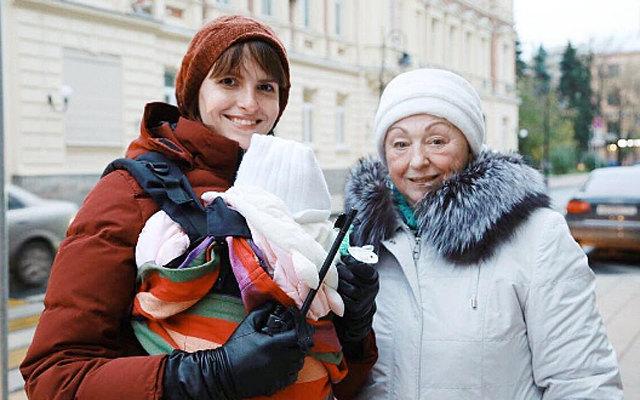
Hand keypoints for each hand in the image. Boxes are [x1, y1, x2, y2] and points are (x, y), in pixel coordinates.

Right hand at [163, 302, 313, 399]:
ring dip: (296, 358)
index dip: (300, 331)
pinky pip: (291, 378)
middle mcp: (278, 361)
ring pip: (298, 366)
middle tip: (292, 341)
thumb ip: (261, 312)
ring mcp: (277, 375)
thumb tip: (272, 304)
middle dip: (299, 345)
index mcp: (273, 345)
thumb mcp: (246, 326)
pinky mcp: (274, 386)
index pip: (298, 337)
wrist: (223, 373)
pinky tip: (283, 366)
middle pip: (301, 352)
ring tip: (288, 353)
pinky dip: (291, 372)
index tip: (297, 329)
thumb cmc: (234, 348)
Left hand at [335, 255, 378, 342]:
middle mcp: (372, 288)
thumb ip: (355, 258)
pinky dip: (339, 294)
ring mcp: (365, 299)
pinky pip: (344, 299)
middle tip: (337, 268)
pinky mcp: (357, 308)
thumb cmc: (357, 281)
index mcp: (373, 276)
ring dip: (339, 282)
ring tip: (337, 279)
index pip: (364, 267)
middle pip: (352, 277)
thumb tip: (347, 246)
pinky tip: (338, 289)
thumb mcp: (359, 269)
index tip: (344, 258)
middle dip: (342, 271)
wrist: (362, 304)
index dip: (352, 262)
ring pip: (347, 288)